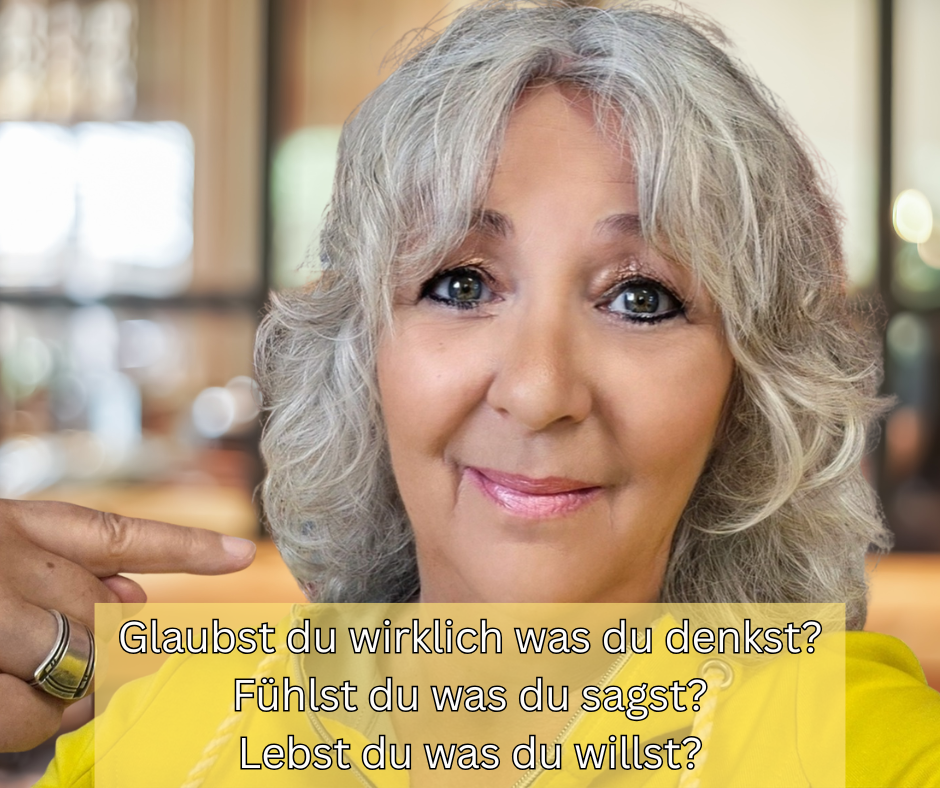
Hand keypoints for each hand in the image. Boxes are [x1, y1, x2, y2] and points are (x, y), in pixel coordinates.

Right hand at [0, 498, 255, 751]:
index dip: (186, 549)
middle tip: (61, 656)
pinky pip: (32, 715)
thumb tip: (133, 598)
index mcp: (22, 526)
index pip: (121, 535)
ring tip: (23, 680)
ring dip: (67, 687)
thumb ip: (65, 571)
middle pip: (107, 614)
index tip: (242, 554)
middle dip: (97, 645)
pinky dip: (34, 720)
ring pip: (81, 667)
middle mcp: (12, 561)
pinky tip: (11, 704)